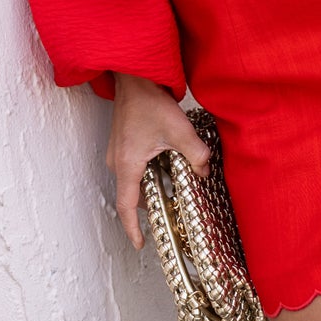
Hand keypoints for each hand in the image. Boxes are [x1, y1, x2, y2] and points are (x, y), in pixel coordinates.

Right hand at [105, 76, 212, 250]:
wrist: (135, 76)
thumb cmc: (148, 100)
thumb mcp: (179, 130)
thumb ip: (196, 154)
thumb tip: (204, 172)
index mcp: (127, 164)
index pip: (126, 206)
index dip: (133, 229)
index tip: (140, 244)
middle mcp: (117, 162)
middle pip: (132, 195)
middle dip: (151, 207)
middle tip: (171, 214)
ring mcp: (117, 153)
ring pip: (133, 181)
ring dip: (151, 187)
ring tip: (173, 189)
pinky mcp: (122, 145)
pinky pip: (133, 168)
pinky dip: (148, 174)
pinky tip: (166, 166)